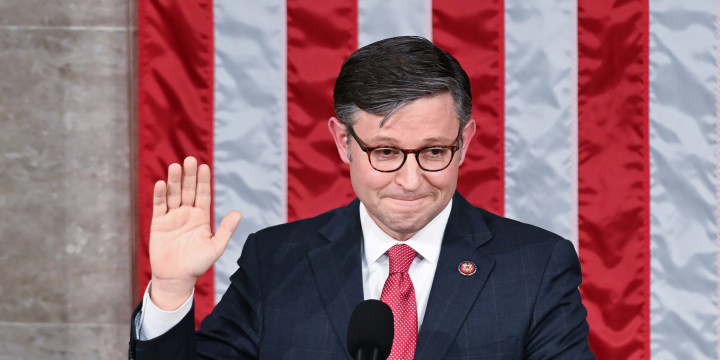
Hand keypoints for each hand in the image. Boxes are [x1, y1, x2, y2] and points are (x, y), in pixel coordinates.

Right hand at [148, 156, 241, 309]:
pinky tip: (161, 184)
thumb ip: (225, 230)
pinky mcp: (158, 223)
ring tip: (175, 167)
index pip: (203, 194)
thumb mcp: (215, 247)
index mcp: (201, 216)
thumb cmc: (197, 264)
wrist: (176, 278)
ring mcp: (172, 217)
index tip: (204, 166)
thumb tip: (239, 213)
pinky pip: (159, 206)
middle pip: (188, 190)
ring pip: (173, 195)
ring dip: (173, 181)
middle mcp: (187, 213)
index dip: (203, 180)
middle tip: (189, 160)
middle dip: (189, 175)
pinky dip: (160, 195)